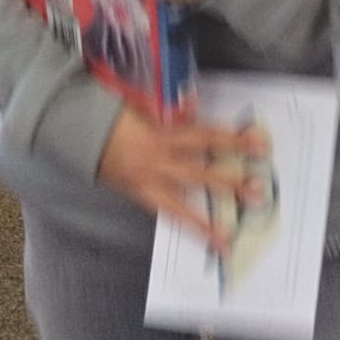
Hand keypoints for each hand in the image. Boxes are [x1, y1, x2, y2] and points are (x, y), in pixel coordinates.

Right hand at [97, 106, 269, 246]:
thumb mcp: (143, 104)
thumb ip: (170, 109)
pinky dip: (188, 225)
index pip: (204, 137)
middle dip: (229, 182)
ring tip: (228, 235)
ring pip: (181, 204)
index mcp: (161, 134)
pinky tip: (206, 238)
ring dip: (206, 220)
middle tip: (258, 190)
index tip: (257, 144)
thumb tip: (192, 101)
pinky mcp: (141, 196)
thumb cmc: (115, 116)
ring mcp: (148, 182)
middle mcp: (157, 162)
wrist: (81, 136)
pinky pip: (167, 214)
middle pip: (199, 173)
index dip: (232, 140)